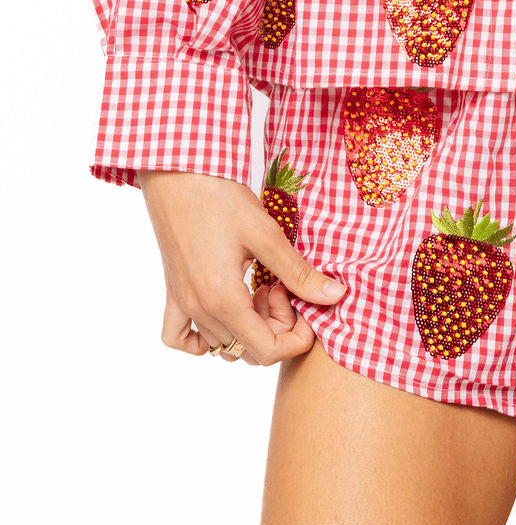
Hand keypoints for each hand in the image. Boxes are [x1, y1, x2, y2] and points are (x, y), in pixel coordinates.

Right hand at [137, 168, 346, 364]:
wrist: (176, 172)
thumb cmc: (219, 197)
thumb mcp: (266, 233)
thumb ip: (299, 272)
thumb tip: (335, 296)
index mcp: (223, 299)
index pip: (267, 351)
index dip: (297, 337)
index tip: (304, 303)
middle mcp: (199, 310)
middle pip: (247, 352)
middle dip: (276, 329)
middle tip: (282, 287)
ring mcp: (182, 304)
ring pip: (221, 345)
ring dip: (248, 327)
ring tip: (259, 288)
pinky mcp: (171, 292)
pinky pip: (178, 337)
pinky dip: (201, 339)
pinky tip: (224, 312)